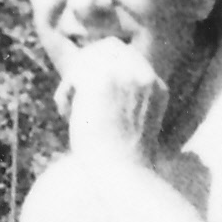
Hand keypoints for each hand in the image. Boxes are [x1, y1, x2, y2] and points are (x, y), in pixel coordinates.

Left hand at [56, 37, 165, 165]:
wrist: (124, 174)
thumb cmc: (122, 160)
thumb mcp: (130, 122)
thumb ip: (121, 97)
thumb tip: (85, 79)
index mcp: (156, 85)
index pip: (125, 54)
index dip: (101, 66)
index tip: (87, 90)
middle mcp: (144, 75)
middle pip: (106, 47)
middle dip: (85, 67)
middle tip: (73, 95)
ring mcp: (124, 75)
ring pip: (88, 58)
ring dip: (73, 81)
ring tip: (68, 109)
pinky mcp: (102, 82)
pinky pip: (74, 73)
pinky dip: (65, 93)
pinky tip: (66, 114)